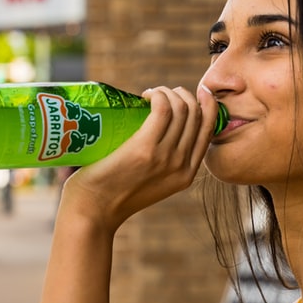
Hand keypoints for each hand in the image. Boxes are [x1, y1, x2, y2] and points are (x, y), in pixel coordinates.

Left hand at [62, 86, 216, 230]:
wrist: (93, 211)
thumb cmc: (114, 193)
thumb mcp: (151, 182)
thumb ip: (163, 163)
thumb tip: (161, 130)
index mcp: (187, 174)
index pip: (209, 129)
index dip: (206, 104)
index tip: (193, 91)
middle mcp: (182, 166)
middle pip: (196, 114)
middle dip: (182, 95)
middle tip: (160, 94)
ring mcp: (165, 157)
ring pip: (181, 108)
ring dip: (167, 92)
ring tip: (151, 95)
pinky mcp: (145, 148)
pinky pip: (163, 109)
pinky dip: (158, 95)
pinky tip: (146, 96)